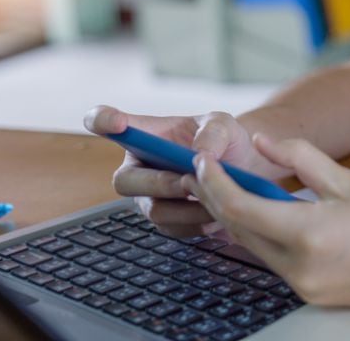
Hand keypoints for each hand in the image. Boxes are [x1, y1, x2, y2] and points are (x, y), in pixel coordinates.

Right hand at [83, 105, 286, 235]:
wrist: (247, 175)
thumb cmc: (227, 144)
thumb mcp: (225, 126)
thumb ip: (214, 132)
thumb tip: (200, 155)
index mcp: (145, 135)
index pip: (103, 122)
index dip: (101, 121)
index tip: (118, 124)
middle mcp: (139, 168)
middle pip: (124, 182)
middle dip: (158, 183)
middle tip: (189, 181)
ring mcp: (150, 197)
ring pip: (154, 210)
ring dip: (186, 207)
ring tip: (215, 197)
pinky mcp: (167, 221)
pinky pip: (174, 228)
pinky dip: (198, 222)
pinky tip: (218, 212)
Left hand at [183, 134, 349, 307]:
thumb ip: (301, 158)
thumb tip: (264, 142)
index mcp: (310, 234)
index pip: (241, 208)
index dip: (215, 184)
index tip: (202, 164)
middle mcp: (302, 269)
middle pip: (241, 232)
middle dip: (219, 200)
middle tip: (204, 173)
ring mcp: (308, 288)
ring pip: (256, 250)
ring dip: (241, 221)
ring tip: (231, 190)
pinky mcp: (316, 296)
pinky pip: (278, 264)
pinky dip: (265, 239)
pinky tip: (266, 218)